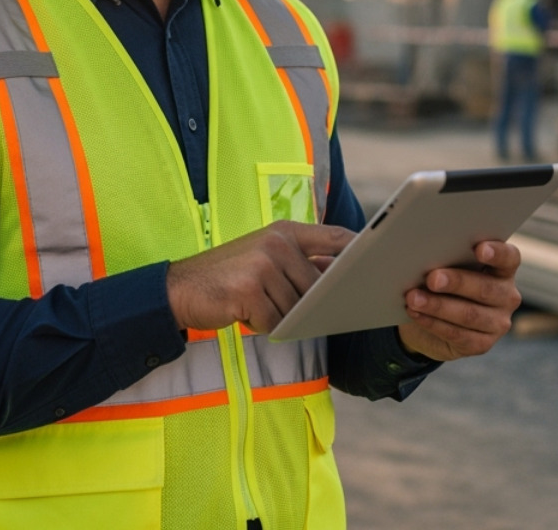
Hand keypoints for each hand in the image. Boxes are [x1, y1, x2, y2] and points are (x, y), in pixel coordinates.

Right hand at [167, 221, 353, 334]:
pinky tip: (242, 311)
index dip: (358, 249)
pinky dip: (261, 325)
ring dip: (277, 315)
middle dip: (303, 303)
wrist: (179, 289)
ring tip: (252, 303)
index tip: (379, 258)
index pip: (334, 237)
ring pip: (295, 308)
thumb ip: (299, 262)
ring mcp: (263, 266)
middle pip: (316, 286)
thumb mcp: (263, 258)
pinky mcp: (249, 291)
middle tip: (274, 302)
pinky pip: (274, 322)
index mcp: (284, 232)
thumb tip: (338, 276)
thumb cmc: (227, 276)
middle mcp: (276, 243)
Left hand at [397, 240, 521, 361]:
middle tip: (432, 279)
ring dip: (438, 306)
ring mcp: (497, 323)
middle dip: (456, 282)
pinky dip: (433, 323)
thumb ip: (447, 261)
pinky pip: (457, 334)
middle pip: (485, 288)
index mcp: (503, 270)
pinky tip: (416, 314)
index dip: (497, 253)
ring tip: (413, 298)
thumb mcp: (447, 269)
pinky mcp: (482, 344)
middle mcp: (506, 297)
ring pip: (469, 314)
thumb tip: (425, 257)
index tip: (479, 249)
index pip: (509, 258)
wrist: (433, 322)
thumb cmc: (443, 284)